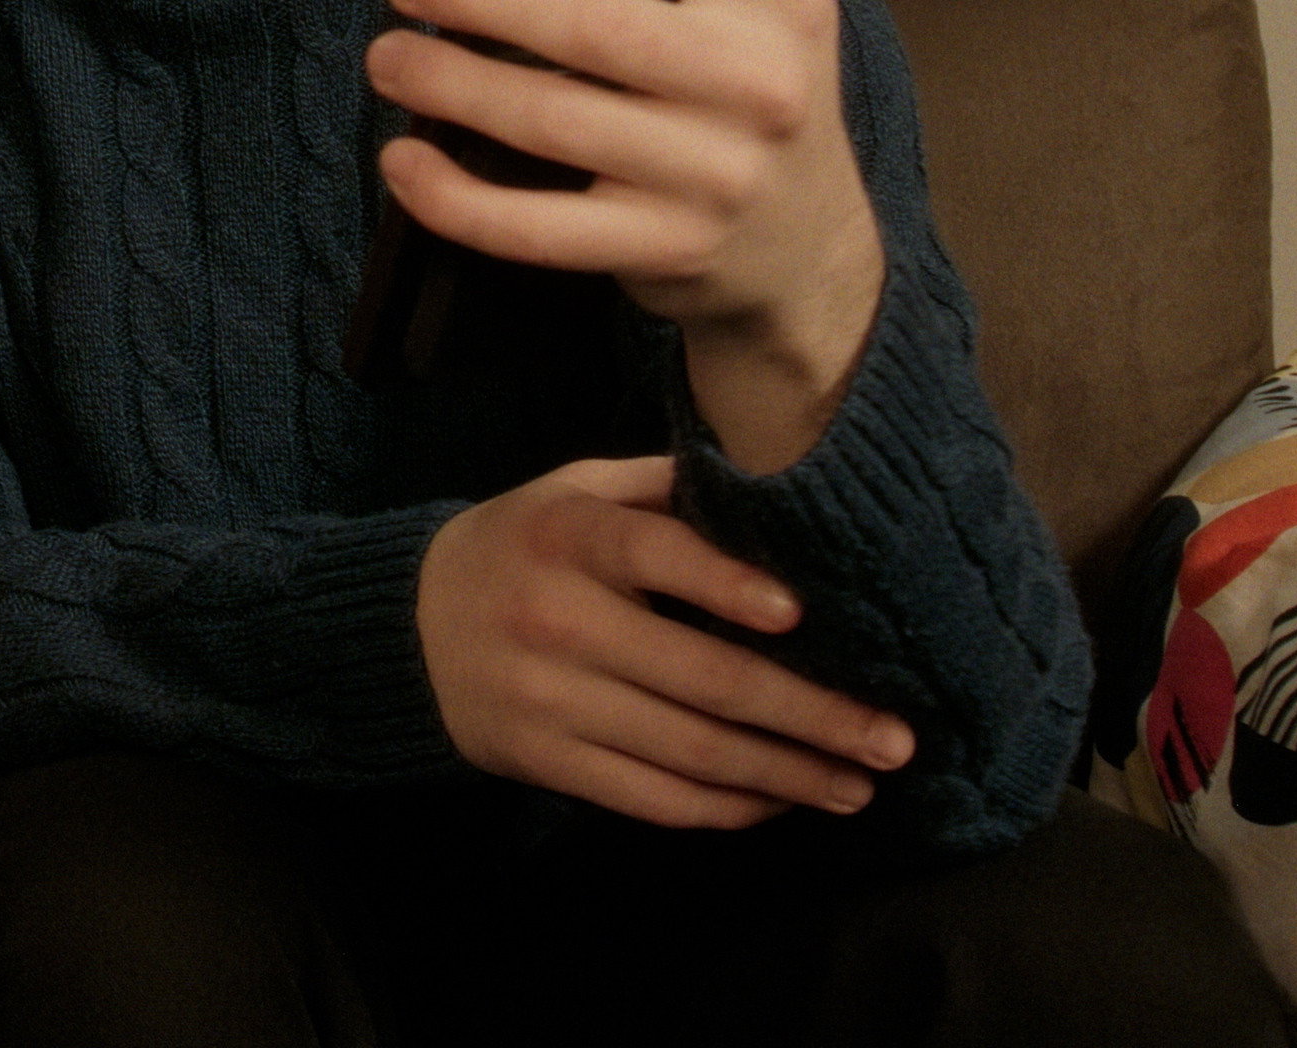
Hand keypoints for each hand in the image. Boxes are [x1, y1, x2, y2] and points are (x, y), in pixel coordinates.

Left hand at [369, 0, 888, 445]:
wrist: (811, 251)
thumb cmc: (770, 86)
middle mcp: (753, 81)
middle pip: (596, 23)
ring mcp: (708, 173)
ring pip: (553, 121)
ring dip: (451, 86)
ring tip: (387, 56)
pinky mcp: (660, 248)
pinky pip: (538, 229)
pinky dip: (457, 199)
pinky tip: (403, 162)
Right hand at [419, 455, 913, 825]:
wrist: (405, 626)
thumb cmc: (520, 546)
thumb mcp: (573, 490)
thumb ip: (663, 489)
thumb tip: (779, 499)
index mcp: (566, 536)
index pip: (655, 554)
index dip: (726, 584)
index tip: (799, 616)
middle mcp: (555, 618)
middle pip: (702, 678)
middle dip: (812, 716)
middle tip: (890, 741)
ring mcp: (547, 699)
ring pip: (689, 751)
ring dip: (787, 776)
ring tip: (856, 787)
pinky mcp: (543, 760)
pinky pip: (651, 799)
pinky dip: (726, 808)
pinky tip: (778, 803)